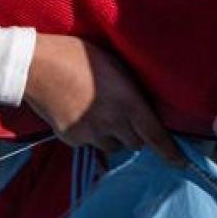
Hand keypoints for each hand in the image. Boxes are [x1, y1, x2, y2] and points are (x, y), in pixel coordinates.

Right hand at [26, 34, 180, 161]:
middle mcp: (112, 123)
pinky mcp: (71, 138)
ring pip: (111, 146)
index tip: (180, 162)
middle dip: (135, 135)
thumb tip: (142, 105)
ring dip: (113, 136)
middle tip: (127, 118)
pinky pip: (88, 143)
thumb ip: (131, 91)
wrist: (36, 66)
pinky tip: (80, 113)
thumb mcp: (115, 66)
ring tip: (100, 113)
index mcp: (128, 103)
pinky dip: (90, 134)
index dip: (170, 153)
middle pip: (135, 144)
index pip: (155, 136)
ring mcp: (89, 133)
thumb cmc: (79, 55)